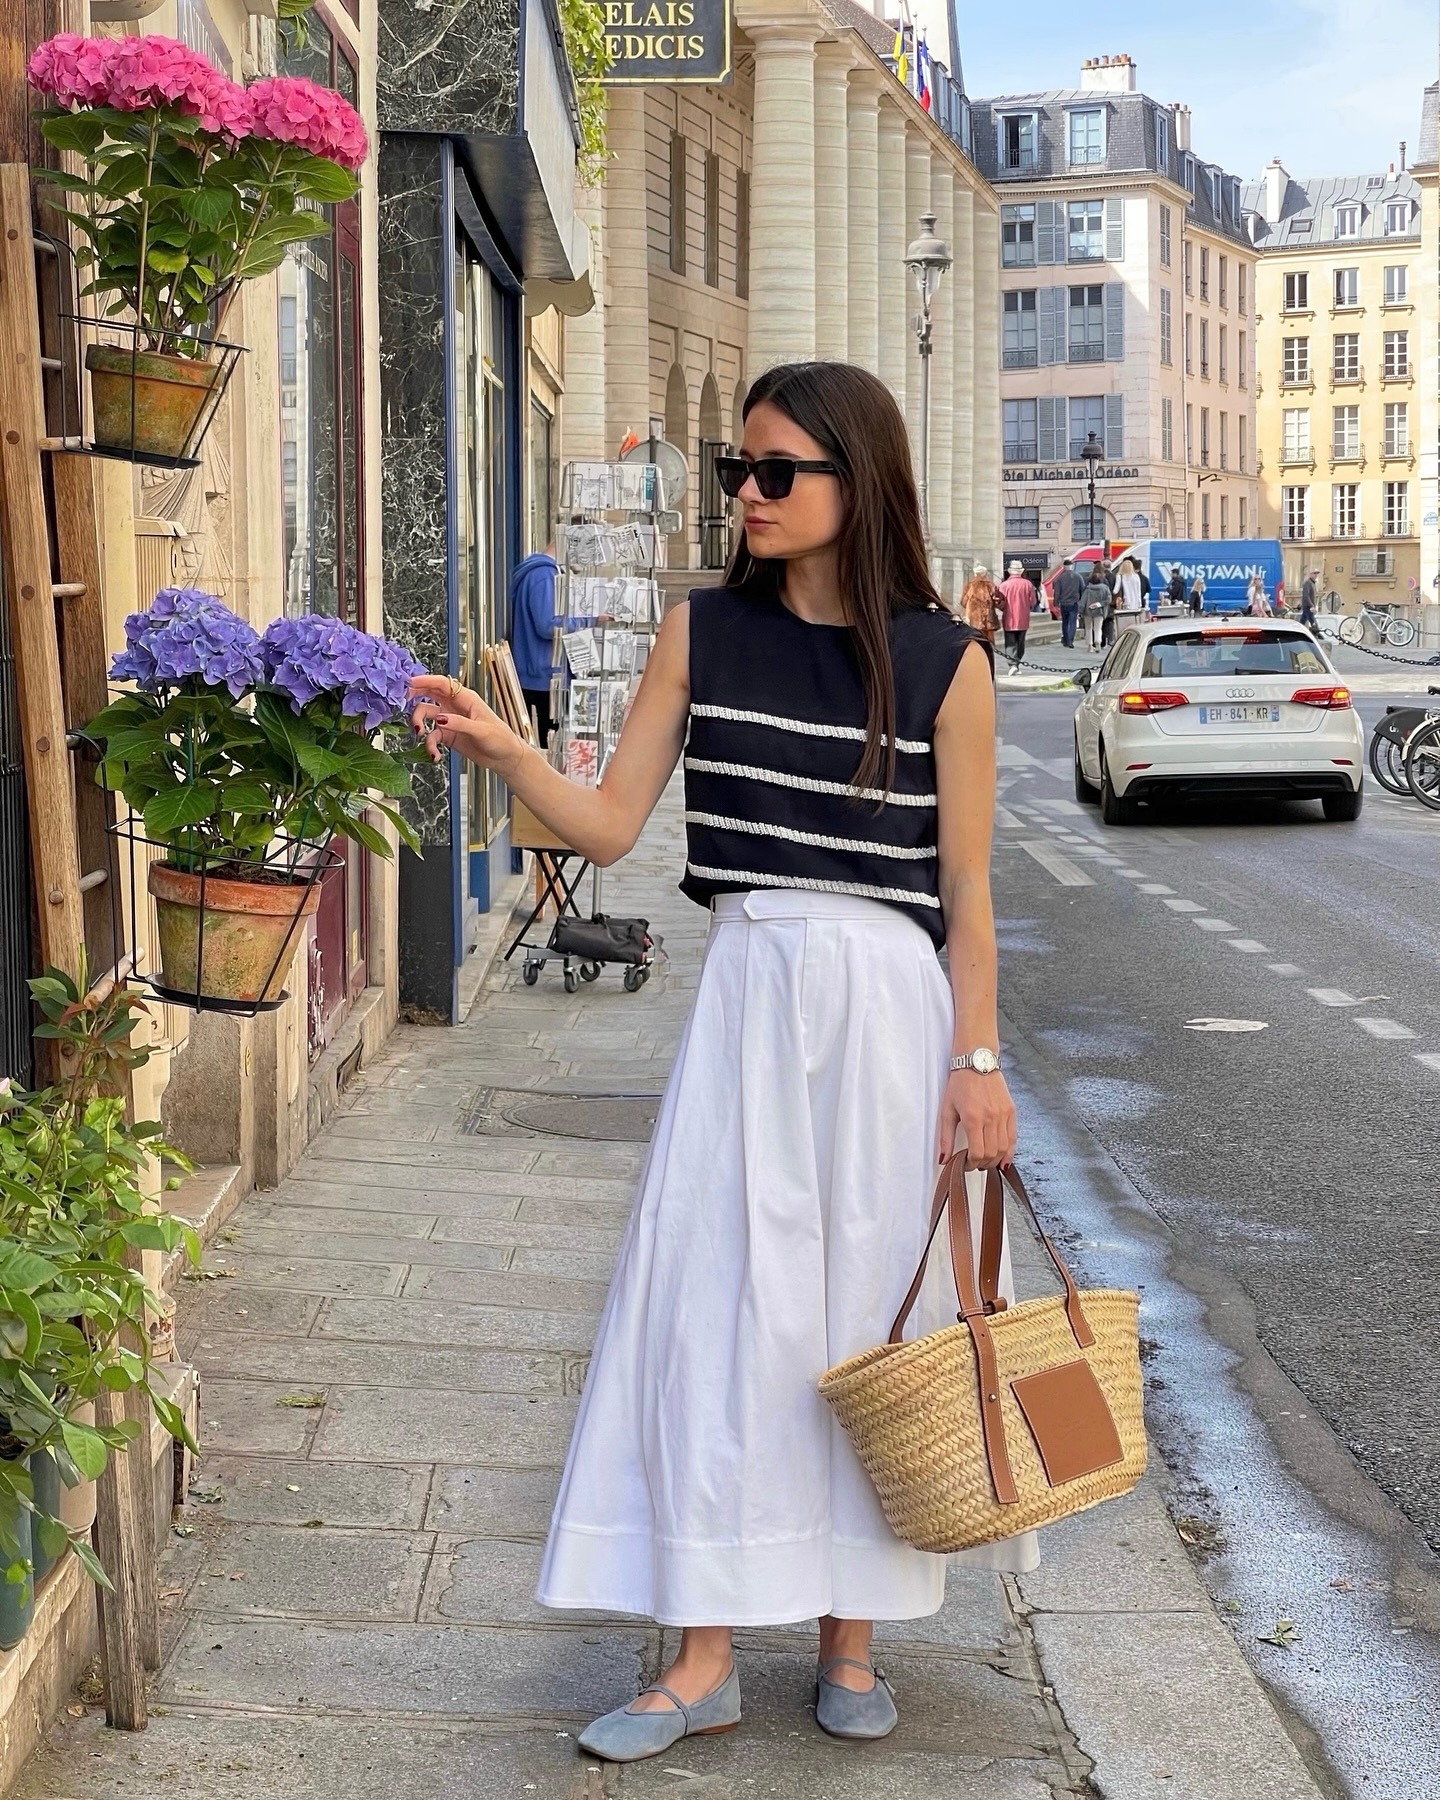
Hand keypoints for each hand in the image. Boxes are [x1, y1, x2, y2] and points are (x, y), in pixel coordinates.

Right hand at [408, 674, 524, 777]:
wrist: (505, 758)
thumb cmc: (500, 739)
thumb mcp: (481, 730)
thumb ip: (460, 724)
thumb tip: (440, 719)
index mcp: (466, 698)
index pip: (442, 683)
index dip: (425, 680)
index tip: (409, 683)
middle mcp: (455, 706)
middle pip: (429, 694)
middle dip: (414, 697)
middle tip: (402, 702)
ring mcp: (450, 720)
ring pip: (426, 715)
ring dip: (419, 724)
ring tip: (421, 735)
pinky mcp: (448, 735)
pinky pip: (431, 736)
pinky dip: (429, 745)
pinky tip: (434, 755)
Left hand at [937, 1070, 1016, 1168]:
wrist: (977, 1062)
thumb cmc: (960, 1084)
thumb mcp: (947, 1110)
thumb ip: (945, 1137)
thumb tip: (944, 1159)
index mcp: (973, 1118)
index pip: (977, 1152)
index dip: (971, 1164)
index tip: (965, 1164)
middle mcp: (991, 1117)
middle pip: (992, 1153)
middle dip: (982, 1164)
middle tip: (974, 1164)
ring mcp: (1003, 1114)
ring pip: (1004, 1148)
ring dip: (995, 1160)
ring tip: (986, 1161)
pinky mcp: (1011, 1111)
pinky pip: (1013, 1137)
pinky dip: (1009, 1151)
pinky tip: (1003, 1159)